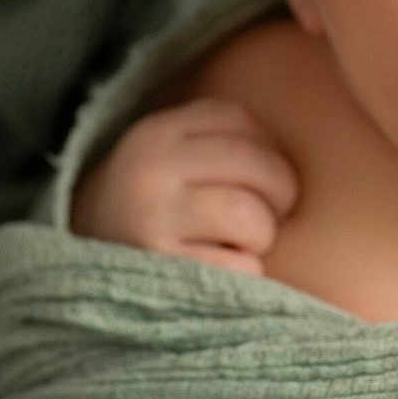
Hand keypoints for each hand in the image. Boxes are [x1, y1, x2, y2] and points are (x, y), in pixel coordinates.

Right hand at [68, 97, 300, 276]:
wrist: (83, 280)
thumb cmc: (155, 214)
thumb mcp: (171, 160)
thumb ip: (220, 139)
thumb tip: (314, 117)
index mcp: (156, 133)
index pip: (243, 122)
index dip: (267, 152)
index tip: (254, 179)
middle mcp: (150, 169)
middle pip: (259, 166)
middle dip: (277, 196)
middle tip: (261, 216)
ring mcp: (152, 220)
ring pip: (253, 217)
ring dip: (259, 238)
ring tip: (236, 244)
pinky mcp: (163, 271)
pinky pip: (242, 268)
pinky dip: (244, 275)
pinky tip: (218, 274)